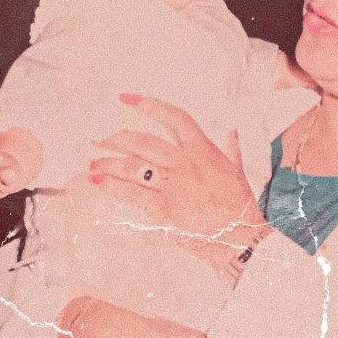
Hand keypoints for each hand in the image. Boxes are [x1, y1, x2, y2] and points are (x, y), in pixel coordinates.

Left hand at [89, 94, 269, 272]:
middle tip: (100, 141)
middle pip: (144, 140)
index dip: (149, 105)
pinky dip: (113, 187)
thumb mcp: (238, 171)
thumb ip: (232, 149)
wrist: (243, 238)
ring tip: (93, 165)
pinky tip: (99, 183)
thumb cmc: (241, 205)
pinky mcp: (166, 210)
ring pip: (134, 166)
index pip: (175, 118)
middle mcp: (186, 162)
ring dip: (109, 163)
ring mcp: (175, 185)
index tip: (127, 99)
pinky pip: (133, 194)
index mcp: (203, 150)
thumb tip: (232, 131)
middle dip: (117, 139)